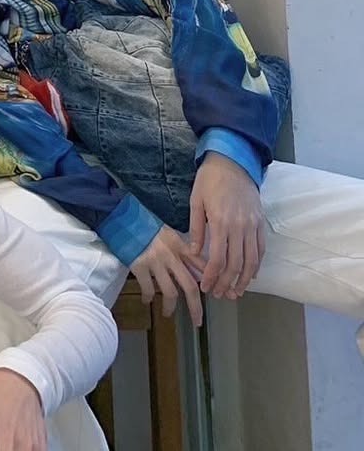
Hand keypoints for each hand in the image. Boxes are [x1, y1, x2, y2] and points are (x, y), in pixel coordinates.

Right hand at [130, 227, 204, 326]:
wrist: (122, 216)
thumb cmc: (144, 223)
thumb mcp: (167, 232)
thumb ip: (180, 249)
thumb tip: (194, 268)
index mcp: (179, 244)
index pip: (201, 265)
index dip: (210, 282)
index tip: (214, 295)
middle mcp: (170, 254)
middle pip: (190, 286)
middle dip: (196, 307)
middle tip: (197, 321)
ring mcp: (155, 261)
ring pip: (171, 292)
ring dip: (171, 307)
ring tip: (168, 313)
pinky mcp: (140, 266)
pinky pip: (148, 289)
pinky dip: (149, 297)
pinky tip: (146, 300)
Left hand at [189, 151, 265, 298]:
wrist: (233, 161)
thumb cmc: (209, 180)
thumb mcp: (195, 201)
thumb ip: (196, 228)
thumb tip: (194, 253)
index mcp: (220, 221)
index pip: (218, 259)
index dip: (212, 276)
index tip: (206, 287)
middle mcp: (239, 226)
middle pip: (236, 264)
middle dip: (227, 283)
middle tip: (219, 294)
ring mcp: (252, 225)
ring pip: (251, 261)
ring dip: (244, 280)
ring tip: (235, 292)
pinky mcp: (261, 222)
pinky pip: (261, 249)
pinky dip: (256, 265)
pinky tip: (250, 275)